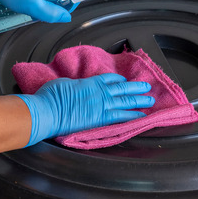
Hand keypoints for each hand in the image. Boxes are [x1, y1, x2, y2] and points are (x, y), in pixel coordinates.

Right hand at [16, 73, 154, 146]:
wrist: (47, 111)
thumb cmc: (50, 97)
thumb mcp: (64, 84)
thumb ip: (76, 85)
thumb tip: (78, 88)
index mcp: (90, 82)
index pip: (109, 79)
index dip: (119, 79)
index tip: (124, 80)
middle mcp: (99, 93)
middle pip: (122, 89)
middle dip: (136, 87)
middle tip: (147, 87)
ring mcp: (101, 106)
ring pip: (126, 101)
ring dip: (139, 100)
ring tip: (150, 100)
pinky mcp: (100, 120)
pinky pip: (121, 117)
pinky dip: (133, 116)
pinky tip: (141, 116)